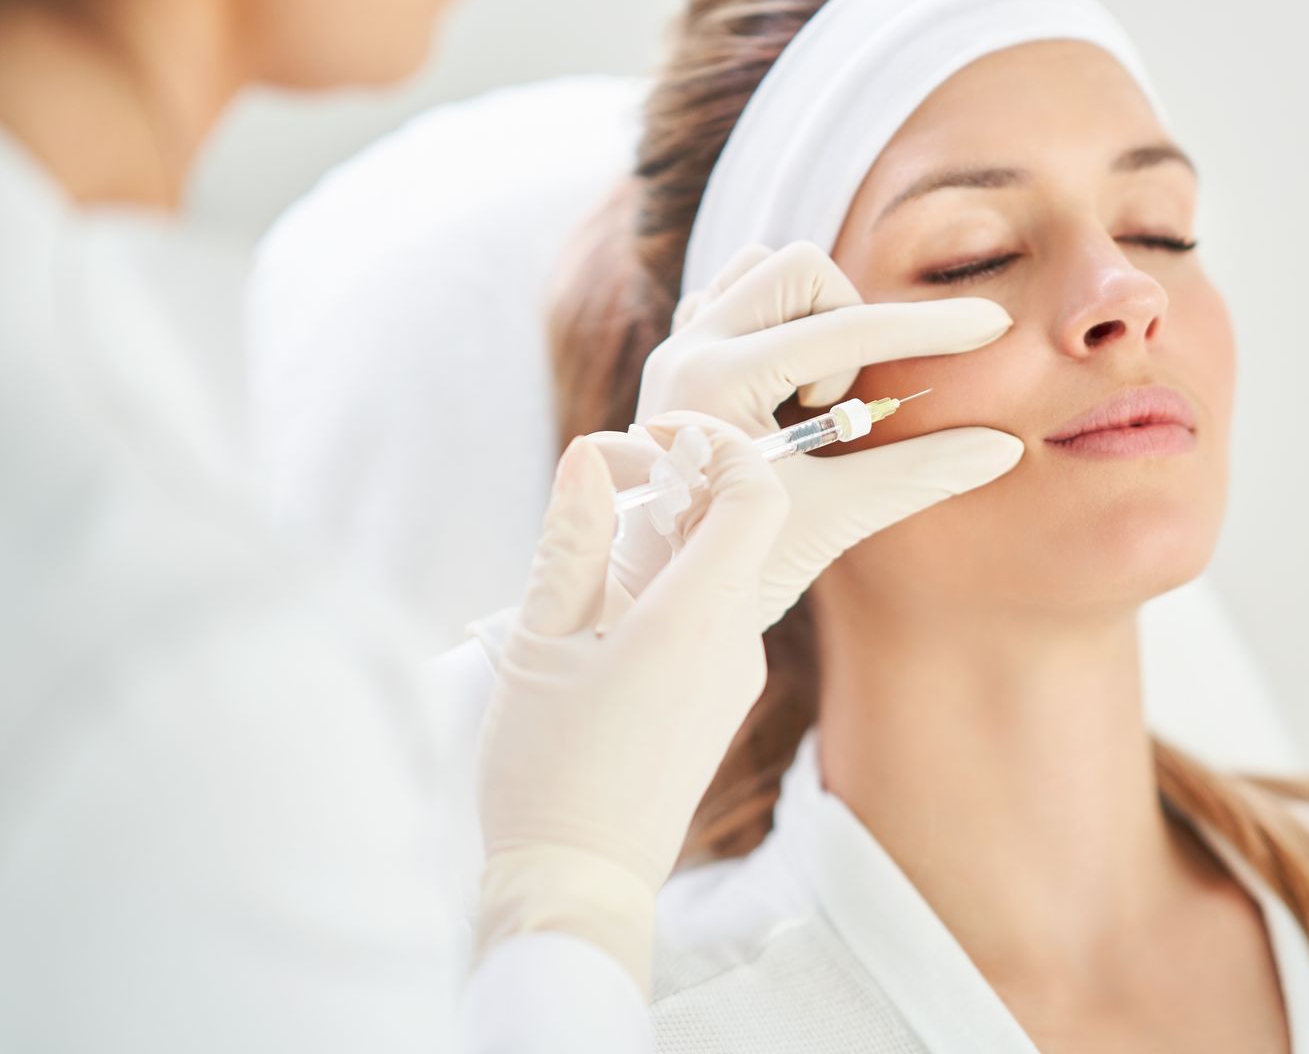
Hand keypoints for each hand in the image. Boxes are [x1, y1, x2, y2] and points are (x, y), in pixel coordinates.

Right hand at [471, 422, 785, 988]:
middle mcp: (735, 642)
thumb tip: (591, 455)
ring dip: (668, 535)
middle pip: (739, 525)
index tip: (654, 433)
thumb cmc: (546, 771)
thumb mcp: (540, 644)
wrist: (579, 888)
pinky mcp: (720, 699)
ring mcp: (735, 674)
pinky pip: (708, 614)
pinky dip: (668, 584)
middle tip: (605, 478)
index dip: (716, 443)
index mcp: (695, 619)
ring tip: (590, 543)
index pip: (754, 494)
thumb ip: (571, 542)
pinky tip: (603, 608)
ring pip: (720, 569)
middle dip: (681, 482)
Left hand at [607, 240, 1024, 622]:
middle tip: (843, 405)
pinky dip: (779, 327)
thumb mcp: (832, 519)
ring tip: (813, 402)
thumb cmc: (734, 568)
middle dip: (848, 323)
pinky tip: (788, 392)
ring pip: (761, 272)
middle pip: (798, 268)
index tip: (992, 324)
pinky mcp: (679, 362)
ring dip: (811, 318)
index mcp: (718, 381)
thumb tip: (1003, 448)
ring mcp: (677, 350)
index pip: (845, 328)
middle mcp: (687, 348)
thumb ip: (918, 474)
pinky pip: (735, 299)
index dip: (930, 327)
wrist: (652, 604)